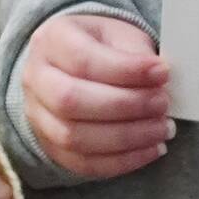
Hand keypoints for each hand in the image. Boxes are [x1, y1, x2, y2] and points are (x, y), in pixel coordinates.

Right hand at [21, 14, 172, 178]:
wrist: (75, 64)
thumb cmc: (102, 46)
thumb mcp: (118, 34)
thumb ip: (137, 54)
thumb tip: (160, 80)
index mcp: (52, 39)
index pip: (83, 59)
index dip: (126, 70)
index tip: (162, 73)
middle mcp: (36, 78)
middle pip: (71, 101)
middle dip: (125, 106)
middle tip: (162, 103)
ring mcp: (38, 116)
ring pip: (74, 138)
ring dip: (126, 138)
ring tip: (162, 129)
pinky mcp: (50, 147)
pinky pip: (83, 164)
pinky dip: (121, 162)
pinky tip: (150, 149)